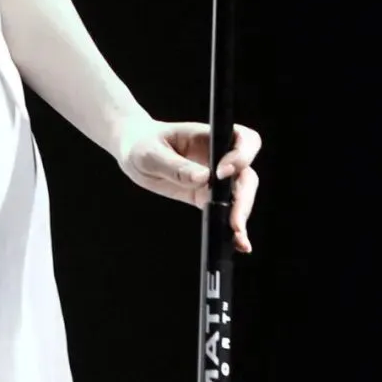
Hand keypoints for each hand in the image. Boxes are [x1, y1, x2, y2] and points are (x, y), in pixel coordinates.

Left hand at [114, 113, 261, 252]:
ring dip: (241, 215)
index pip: (243, 140)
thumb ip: (175, 166)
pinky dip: (233, 227)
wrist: (134, 153)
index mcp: (208, 137)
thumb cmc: (142, 144)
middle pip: (246, 174)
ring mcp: (214, 178)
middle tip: (235, 221)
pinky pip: (225, 211)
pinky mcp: (206, 197)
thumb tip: (202, 179)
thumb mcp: (151, 153)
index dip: (241, 155)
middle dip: (244, 197)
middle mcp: (218, 157)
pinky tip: (238, 243)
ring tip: (237, 237)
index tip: (221, 172)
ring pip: (241, 195)